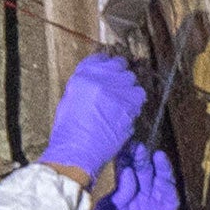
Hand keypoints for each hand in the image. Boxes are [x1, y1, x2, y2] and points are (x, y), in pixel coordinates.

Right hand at [41, 52, 149, 177]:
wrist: (77, 151)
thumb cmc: (69, 132)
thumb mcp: (69, 101)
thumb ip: (85, 87)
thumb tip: (98, 83)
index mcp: (81, 76)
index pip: (100, 58)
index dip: (107, 65)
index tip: (110, 71)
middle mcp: (99, 78)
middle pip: (119, 65)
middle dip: (119, 75)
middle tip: (117, 88)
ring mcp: (115, 90)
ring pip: (131, 79)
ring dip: (128, 88)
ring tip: (122, 102)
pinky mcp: (128, 104)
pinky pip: (140, 95)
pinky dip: (136, 102)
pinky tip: (128, 111)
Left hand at [76, 145, 179, 209]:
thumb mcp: (107, 205)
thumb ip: (120, 188)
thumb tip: (129, 169)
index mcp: (125, 192)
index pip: (129, 168)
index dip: (128, 156)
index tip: (123, 143)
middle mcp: (141, 197)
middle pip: (145, 172)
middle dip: (142, 158)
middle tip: (136, 146)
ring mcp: (152, 208)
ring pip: (161, 182)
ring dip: (160, 168)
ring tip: (155, 155)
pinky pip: (170, 199)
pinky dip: (169, 186)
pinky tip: (163, 175)